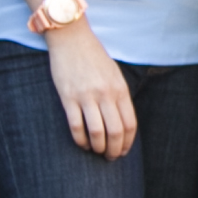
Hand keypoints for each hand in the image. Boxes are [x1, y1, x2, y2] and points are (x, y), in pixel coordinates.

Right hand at [46, 20, 137, 159]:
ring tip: (97, 152)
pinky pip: (76, 126)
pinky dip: (80, 140)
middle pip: (116, 132)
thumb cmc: (94, 57)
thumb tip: (122, 123)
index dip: (128, 142)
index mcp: (120, 89)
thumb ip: (119, 96)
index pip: (130, 124)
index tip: (124, 151)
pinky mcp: (68, 97)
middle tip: (111, 158)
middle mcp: (106, 94)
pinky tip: (82, 144)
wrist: (71, 39)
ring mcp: (86, 96)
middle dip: (115, 150)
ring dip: (98, 148)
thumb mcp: (114, 74)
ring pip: (96, 132)